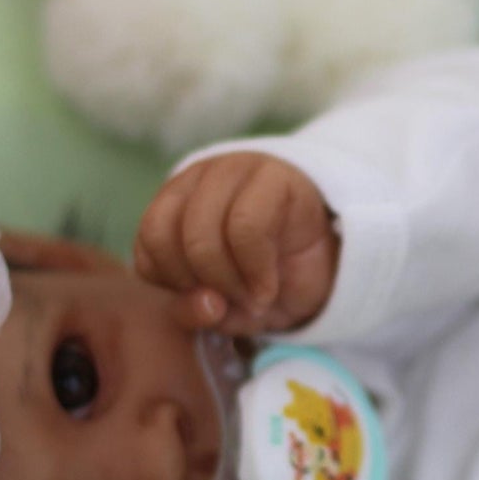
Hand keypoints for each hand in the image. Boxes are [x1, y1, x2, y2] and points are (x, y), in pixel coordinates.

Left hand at [134, 152, 339, 334]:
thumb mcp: (218, 306)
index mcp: (175, 200)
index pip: (148, 240)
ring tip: (253, 299)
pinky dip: (255, 271)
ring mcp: (236, 171)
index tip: (207, 299)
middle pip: (167, 235)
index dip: (172, 281)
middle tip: (232, 303)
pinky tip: (268, 288)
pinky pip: (246, 227)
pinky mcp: (276, 178)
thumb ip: (192, 308)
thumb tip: (206, 304)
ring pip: (201, 232)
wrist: (330, 271)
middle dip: (199, 284)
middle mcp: (200, 178)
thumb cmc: (263, 282)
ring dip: (227, 281)